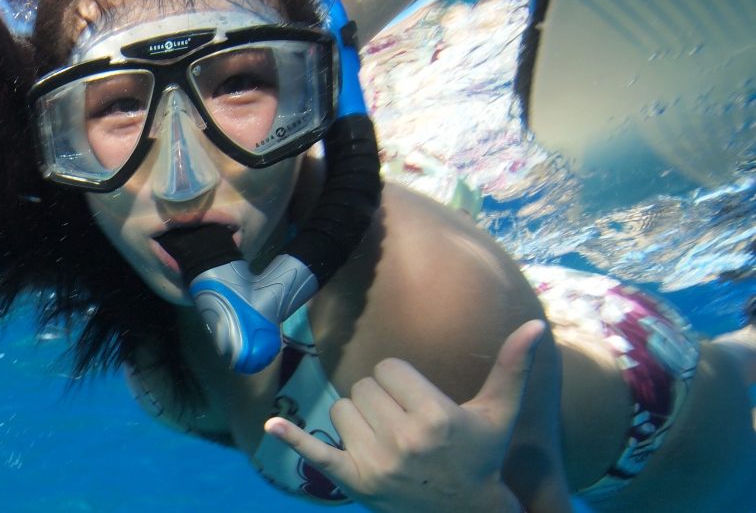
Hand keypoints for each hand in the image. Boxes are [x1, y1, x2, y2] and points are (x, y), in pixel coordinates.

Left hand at [264, 320, 546, 511]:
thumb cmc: (480, 455)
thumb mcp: (497, 413)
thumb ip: (513, 368)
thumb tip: (536, 327)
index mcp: (435, 418)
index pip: (389, 368)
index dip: (401, 380)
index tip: (418, 400)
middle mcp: (403, 440)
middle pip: (364, 386)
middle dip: (381, 398)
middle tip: (405, 422)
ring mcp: (375, 463)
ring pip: (342, 408)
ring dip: (359, 418)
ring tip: (388, 438)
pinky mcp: (353, 481)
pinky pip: (315, 452)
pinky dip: (293, 438)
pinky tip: (272, 423)